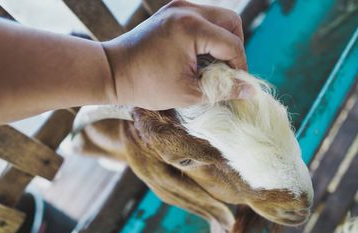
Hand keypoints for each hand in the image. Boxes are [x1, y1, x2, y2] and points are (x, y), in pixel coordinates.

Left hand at [102, 0, 246, 109]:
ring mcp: (178, 7)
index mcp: (191, 28)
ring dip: (222, 40)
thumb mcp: (187, 93)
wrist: (112, 71)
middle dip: (235, 48)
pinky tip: (200, 55)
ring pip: (218, 17)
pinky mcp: (172, 10)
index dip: (240, 67)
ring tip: (213, 65)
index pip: (232, 44)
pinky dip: (208, 35)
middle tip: (228, 71)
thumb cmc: (145, 85)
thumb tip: (251, 91)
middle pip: (231, 22)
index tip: (237, 84)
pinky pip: (201, 18)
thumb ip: (223, 90)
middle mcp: (187, 10)